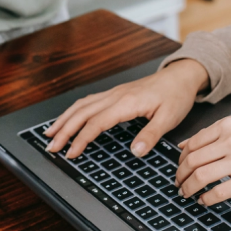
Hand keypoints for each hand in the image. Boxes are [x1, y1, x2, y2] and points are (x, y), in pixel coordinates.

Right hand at [45, 59, 208, 158]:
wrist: (180, 76)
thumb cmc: (175, 96)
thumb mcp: (169, 118)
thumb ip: (151, 135)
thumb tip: (135, 152)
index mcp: (126, 103)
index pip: (96, 122)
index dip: (81, 139)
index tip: (71, 153)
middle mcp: (115, 96)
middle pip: (82, 113)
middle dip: (64, 130)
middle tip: (51, 146)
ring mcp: (113, 93)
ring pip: (81, 105)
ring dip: (64, 119)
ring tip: (50, 133)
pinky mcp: (115, 94)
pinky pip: (88, 101)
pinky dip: (73, 111)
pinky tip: (68, 118)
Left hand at [175, 116, 230, 205]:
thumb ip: (211, 135)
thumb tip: (182, 146)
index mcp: (227, 126)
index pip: (192, 144)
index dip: (180, 160)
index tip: (179, 168)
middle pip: (193, 161)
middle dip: (180, 176)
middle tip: (178, 184)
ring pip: (201, 176)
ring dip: (189, 188)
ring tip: (186, 193)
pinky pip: (219, 191)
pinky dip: (206, 198)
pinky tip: (204, 201)